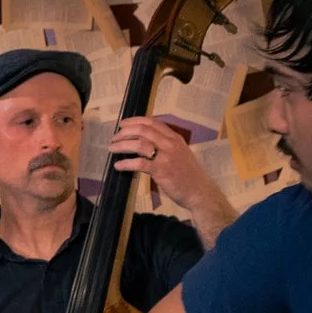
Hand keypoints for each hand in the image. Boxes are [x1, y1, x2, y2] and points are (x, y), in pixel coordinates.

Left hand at [112, 116, 233, 233]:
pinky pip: (139, 163)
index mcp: (174, 138)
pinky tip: (118, 165)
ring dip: (122, 145)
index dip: (135, 121)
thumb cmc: (189, 174)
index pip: (152, 122)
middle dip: (125, 132)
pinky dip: (126, 163)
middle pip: (143, 130)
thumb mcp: (181, 153)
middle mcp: (170, 144)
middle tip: (114, 137)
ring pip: (139, 144)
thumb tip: (145, 141)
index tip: (123, 123)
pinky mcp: (161, 170)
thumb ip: (166, 145)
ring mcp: (166, 157)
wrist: (199, 191)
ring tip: (112, 148)